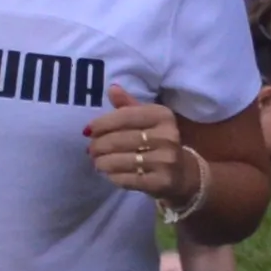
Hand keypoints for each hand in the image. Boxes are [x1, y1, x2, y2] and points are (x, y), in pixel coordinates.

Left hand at [86, 85, 202, 206]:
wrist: (182, 173)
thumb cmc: (158, 141)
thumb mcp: (147, 120)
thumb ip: (128, 106)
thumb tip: (112, 88)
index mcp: (163, 116)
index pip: (125, 116)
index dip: (103, 123)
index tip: (88, 130)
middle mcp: (167, 136)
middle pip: (120, 139)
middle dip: (99, 145)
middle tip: (90, 149)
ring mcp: (165, 160)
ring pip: (121, 160)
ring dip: (102, 162)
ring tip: (96, 161)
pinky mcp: (161, 182)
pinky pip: (128, 179)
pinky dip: (113, 176)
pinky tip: (108, 173)